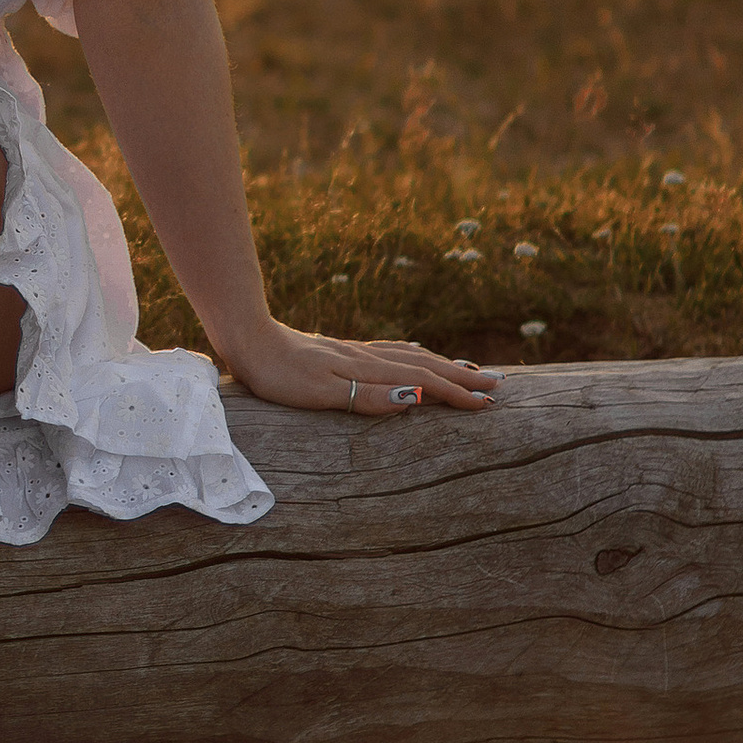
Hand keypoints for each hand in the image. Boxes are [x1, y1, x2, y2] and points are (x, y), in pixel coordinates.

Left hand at [220, 321, 501, 414]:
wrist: (245, 338)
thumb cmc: (279, 375)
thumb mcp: (321, 393)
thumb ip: (368, 396)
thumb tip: (417, 397)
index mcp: (367, 370)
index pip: (424, 381)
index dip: (457, 393)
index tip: (489, 404)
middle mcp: (366, 357)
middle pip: (424, 364)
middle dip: (461, 376)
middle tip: (497, 384)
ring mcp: (353, 352)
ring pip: (409, 356)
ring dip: (441, 364)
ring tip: (468, 368)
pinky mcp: (339, 351)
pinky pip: (388, 351)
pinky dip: (411, 355)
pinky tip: (412, 355)